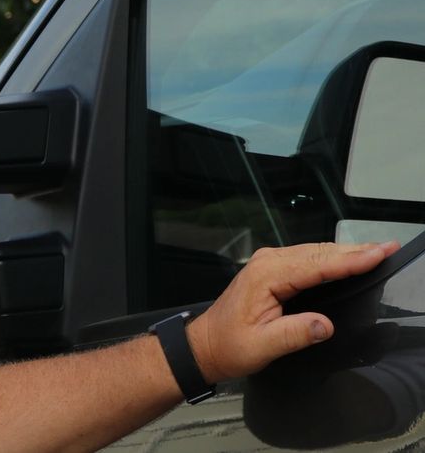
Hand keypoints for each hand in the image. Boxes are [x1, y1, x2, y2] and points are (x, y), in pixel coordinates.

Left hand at [186, 241, 399, 383]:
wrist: (205, 344)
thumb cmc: (229, 344)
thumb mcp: (262, 346)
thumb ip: (294, 334)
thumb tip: (324, 325)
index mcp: (266, 276)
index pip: (317, 265)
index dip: (350, 260)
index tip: (378, 254)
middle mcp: (267, 263)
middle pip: (319, 253)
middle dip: (355, 251)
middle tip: (387, 247)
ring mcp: (268, 264)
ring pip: (314, 252)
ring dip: (345, 252)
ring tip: (375, 250)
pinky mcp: (271, 270)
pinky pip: (306, 259)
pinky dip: (329, 258)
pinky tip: (346, 259)